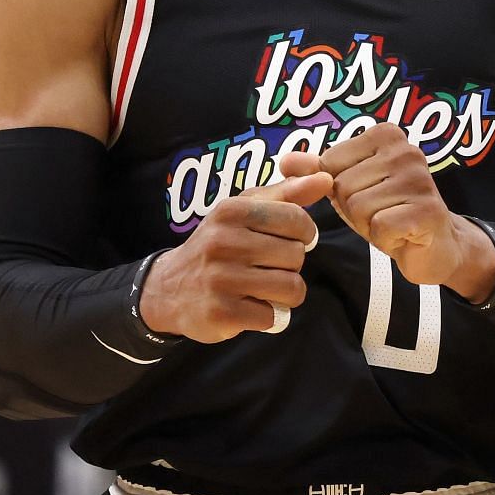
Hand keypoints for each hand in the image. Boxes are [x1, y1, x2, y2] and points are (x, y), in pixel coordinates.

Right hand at [139, 171, 332, 341]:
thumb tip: (325, 177)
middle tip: (267, 268)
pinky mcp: (221, 313)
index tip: (288, 241)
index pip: (297, 219)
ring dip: (285, 294)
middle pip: (297, 256)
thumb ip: (286, 193)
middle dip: (290, 266)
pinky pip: (273, 317)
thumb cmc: (218, 245)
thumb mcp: (244, 210)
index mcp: (231, 210)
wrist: (169, 289)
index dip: (303, 235)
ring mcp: (220, 278)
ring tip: (263, 289)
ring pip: (291, 287)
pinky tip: (249, 307)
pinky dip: (269, 316)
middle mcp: (223, 241)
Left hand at [280, 126, 494, 300]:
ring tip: (391, 222)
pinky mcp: (427, 211)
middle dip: (353, 209)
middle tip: (381, 212)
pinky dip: (385, 238)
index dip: (339, 190)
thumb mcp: (347, 187)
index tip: (366, 194)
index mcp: (385, 135)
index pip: (330, 164)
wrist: (433, 246)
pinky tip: (402, 234)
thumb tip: (285, 160)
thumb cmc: (388, 211)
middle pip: (343, 187)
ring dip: (368, 224)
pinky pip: (379, 227)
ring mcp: (420, 179)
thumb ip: (316, 171)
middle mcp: (406, 151)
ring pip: (357, 207)